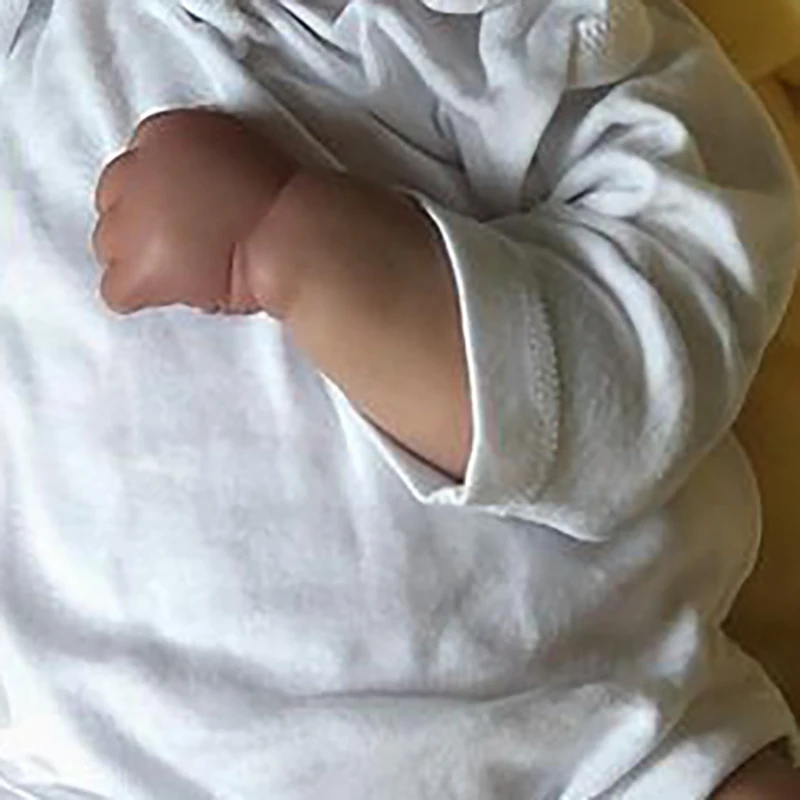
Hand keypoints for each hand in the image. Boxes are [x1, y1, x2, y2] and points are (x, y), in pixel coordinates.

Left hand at [92, 109, 297, 314]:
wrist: (295, 236)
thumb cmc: (285, 203)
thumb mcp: (238, 155)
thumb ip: (202, 166)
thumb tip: (189, 199)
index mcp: (166, 133)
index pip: (133, 169)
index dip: (161, 200)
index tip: (188, 219)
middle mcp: (137, 167)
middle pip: (114, 205)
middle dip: (144, 229)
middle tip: (187, 248)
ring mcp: (131, 218)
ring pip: (110, 248)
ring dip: (144, 261)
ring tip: (190, 271)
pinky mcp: (136, 266)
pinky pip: (117, 291)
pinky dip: (143, 297)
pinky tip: (180, 292)